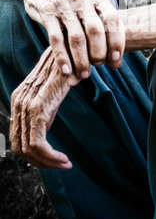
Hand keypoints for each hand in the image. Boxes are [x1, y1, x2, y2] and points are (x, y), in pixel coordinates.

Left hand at [10, 46, 79, 167]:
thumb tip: (45, 129)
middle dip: (40, 162)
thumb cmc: (68, 70)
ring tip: (65, 164)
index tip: (54, 160)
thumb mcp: (52, 93)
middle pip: (19, 147)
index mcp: (19, 100)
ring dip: (47, 162)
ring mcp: (26, 106)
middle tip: (61, 165)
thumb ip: (44, 110)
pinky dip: (50, 156)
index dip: (34, 155)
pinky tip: (64, 159)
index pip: (18, 138)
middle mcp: (18, 103)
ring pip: (29, 149)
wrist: (75, 52)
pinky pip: (38, 143)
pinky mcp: (38, 108)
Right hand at [21, 0, 124, 77]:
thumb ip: (105, 34)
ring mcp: (64, 5)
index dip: (117, 41)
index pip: (113, 19)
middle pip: (95, 30)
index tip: (116, 60)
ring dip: (82, 59)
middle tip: (98, 65)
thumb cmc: (75, 7)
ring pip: (76, 37)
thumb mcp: (92, 11)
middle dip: (98, 52)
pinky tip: (66, 70)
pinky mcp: (47, 13)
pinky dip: (62, 57)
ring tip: (84, 74)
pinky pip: (56, 38)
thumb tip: (117, 63)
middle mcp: (83, 0)